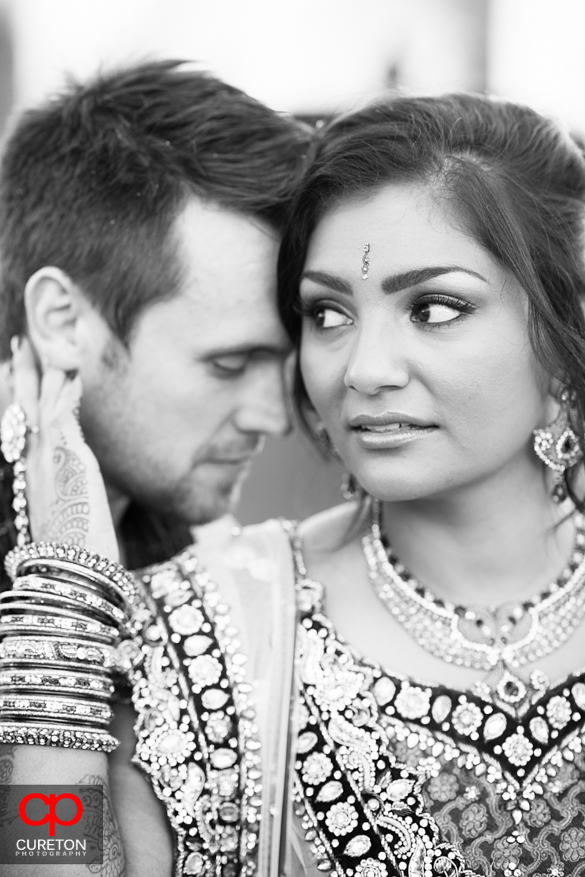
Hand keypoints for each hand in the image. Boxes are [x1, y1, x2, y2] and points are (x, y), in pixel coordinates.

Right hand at [10, 337, 118, 559]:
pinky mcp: (69, 462)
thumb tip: (72, 472)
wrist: (71, 571)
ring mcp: (47, 461)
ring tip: (49, 348)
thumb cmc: (71, 548)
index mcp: (26, 475)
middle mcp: (30, 464)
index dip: (14, 395)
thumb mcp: (60, 511)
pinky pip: (65, 418)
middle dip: (20, 374)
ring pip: (41, 407)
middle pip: (21, 408)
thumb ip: (61, 486)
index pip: (16, 425)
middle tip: (19, 344)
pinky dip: (68, 395)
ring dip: (46, 375)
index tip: (9, 370)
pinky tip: (74, 375)